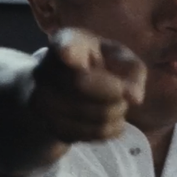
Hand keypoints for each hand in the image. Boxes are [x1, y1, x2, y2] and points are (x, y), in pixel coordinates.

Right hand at [28, 29, 145, 144]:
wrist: (71, 88)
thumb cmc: (102, 65)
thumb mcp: (121, 59)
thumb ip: (132, 71)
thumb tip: (135, 98)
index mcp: (67, 43)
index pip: (64, 47)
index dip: (66, 51)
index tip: (68, 54)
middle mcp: (45, 69)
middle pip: (80, 84)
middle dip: (112, 93)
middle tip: (122, 93)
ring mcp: (41, 100)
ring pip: (85, 114)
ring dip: (113, 114)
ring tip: (118, 107)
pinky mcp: (48, 126)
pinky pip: (85, 134)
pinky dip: (106, 131)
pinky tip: (110, 122)